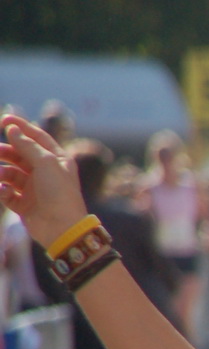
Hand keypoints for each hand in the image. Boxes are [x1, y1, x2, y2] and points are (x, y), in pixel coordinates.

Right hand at [0, 115, 90, 243]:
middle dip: (6, 151)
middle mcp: (46, 173)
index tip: (4, 120)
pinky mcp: (24, 204)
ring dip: (1, 172)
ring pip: (10, 173)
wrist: (62, 228)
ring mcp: (34, 189)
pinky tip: (4, 192)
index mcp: (57, 160)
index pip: (38, 138)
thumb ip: (28, 145)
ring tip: (0, 175)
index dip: (21, 127)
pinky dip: (2, 191)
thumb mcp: (46, 163)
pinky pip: (7, 193)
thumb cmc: (59, 193)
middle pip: (20, 155)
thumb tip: (12, 129)